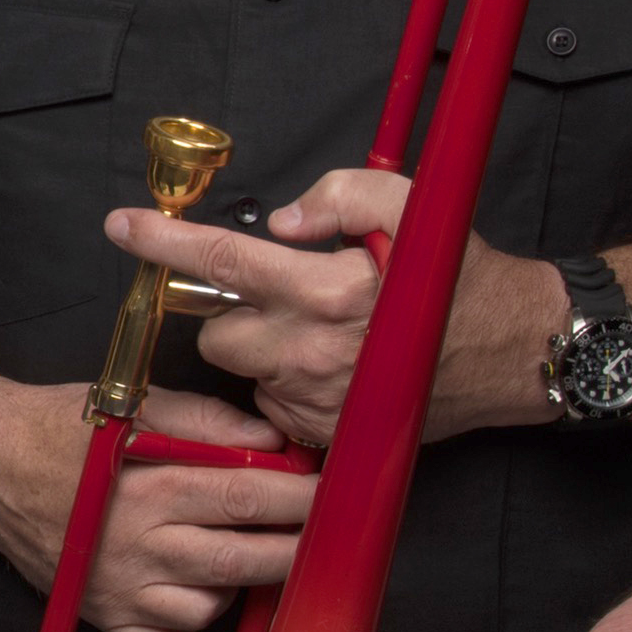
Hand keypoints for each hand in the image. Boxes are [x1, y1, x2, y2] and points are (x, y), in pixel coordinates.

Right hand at [0, 364, 312, 631]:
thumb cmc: (58, 429)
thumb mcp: (133, 406)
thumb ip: (205, 423)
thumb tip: (271, 443)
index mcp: (151, 490)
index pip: (249, 500)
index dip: (301, 500)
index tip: (334, 495)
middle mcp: (139, 549)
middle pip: (244, 562)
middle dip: (295, 550)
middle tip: (320, 535)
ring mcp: (120, 592)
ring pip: (212, 610)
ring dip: (240, 585)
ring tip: (243, 551)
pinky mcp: (103, 617)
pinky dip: (192, 619)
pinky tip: (191, 584)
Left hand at [125, 170, 566, 450]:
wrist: (509, 349)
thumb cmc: (456, 275)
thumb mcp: (407, 208)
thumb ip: (338, 198)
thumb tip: (282, 221)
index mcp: (326, 290)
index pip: (222, 261)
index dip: (163, 240)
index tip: (121, 225)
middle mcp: (313, 351)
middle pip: (218, 332)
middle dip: (235, 310)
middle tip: (280, 295)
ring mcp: (317, 400)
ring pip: (244, 371)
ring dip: (263, 349)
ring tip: (322, 333)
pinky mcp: (326, 433)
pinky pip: (274, 405)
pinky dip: (288, 383)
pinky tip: (334, 366)